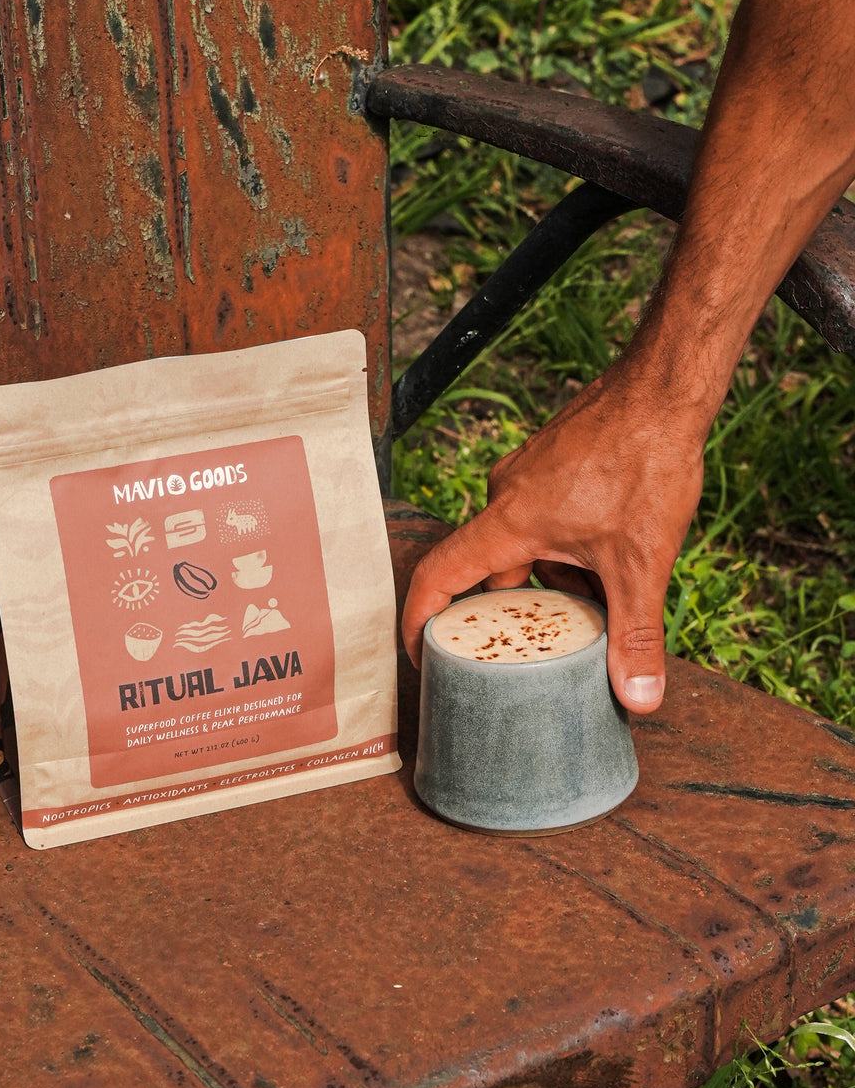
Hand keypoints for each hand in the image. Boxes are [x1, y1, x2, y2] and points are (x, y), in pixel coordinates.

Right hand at [400, 357, 705, 712]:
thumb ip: (636, 633)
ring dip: (555, 576)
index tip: (422, 656)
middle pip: (492, 570)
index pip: (439, 576)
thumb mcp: (642, 561)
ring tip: (603, 594)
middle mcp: (507, 495)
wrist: (667, 387)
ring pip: (527, 545)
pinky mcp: (554, 462)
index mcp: (510, 521)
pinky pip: (545, 518)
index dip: (420, 622)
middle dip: (521, 609)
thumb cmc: (647, 459)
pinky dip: (569, 546)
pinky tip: (613, 551)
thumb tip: (639, 700)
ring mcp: (530, 475)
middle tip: (545, 645)